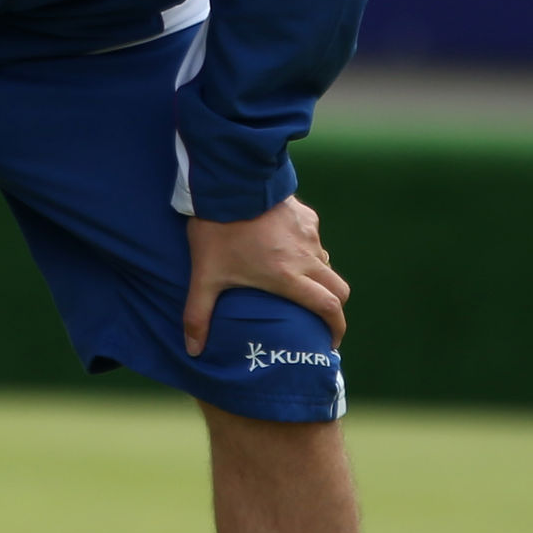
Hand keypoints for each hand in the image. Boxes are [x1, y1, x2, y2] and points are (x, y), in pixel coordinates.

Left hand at [183, 197, 349, 357]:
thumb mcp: (205, 276)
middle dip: (335, 307)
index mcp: (288, 277)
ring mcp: (309, 234)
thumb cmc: (218, 231)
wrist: (229, 182)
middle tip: (320, 318)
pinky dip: (307, 252)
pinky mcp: (306, 216)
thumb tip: (192, 350)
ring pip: (325, 263)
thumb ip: (198, 315)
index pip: (329, 307)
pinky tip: (284, 249)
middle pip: (339, 288)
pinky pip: (314, 240)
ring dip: (318, 278)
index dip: (337, 328)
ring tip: (297, 284)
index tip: (331, 341)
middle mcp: (307, 257)